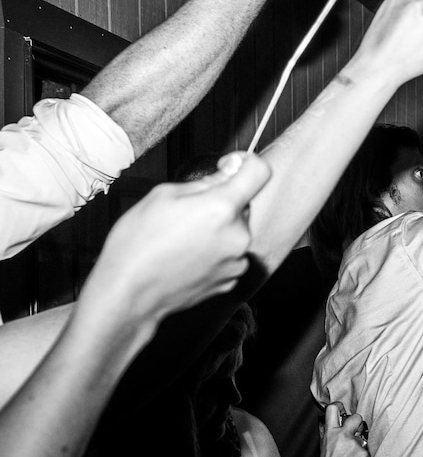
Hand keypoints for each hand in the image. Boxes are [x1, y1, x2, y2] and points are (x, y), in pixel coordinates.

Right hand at [79, 152, 269, 322]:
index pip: (259, 172)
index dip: (246, 162)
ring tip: (182, 239)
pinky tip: (188, 257)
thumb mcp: (162, 196)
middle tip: (187, 213)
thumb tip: (230, 172)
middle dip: (222, 202)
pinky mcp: (233, 279)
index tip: (231, 166)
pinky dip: (216, 251)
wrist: (129, 293)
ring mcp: (238, 261)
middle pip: (242, 205)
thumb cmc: (137, 243)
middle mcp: (238, 236)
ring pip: (235, 231)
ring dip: (218, 229)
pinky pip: (230, 255)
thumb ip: (204, 182)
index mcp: (221, 208)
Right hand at [306, 402, 369, 456]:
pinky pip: (366, 450)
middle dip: (357, 422)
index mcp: (331, 431)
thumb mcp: (323, 443)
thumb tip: (329, 420)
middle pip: (356, 417)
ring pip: (363, 437)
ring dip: (359, 443)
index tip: (341, 409)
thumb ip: (328, 430)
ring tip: (350, 455)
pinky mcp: (364, 453)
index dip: (339, 406)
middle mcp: (343, 434)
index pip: (334, 409)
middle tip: (354, 431)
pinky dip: (362, 456)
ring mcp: (355, 443)